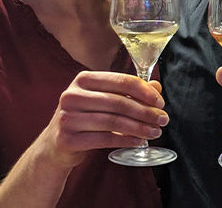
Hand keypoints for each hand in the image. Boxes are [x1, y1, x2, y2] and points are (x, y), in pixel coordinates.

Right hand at [38, 71, 168, 168]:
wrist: (56, 144)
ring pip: (113, 121)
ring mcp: (67, 117)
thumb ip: (130, 91)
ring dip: (139, 128)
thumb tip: (156, 86)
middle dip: (146, 112)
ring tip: (155, 132)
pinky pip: (104, 139)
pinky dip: (126, 140)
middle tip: (163, 119)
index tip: (161, 102)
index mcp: (84, 79)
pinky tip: (139, 141)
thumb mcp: (106, 99)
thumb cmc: (86, 117)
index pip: (122, 81)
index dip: (145, 92)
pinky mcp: (66, 139)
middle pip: (119, 102)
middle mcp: (72, 95)